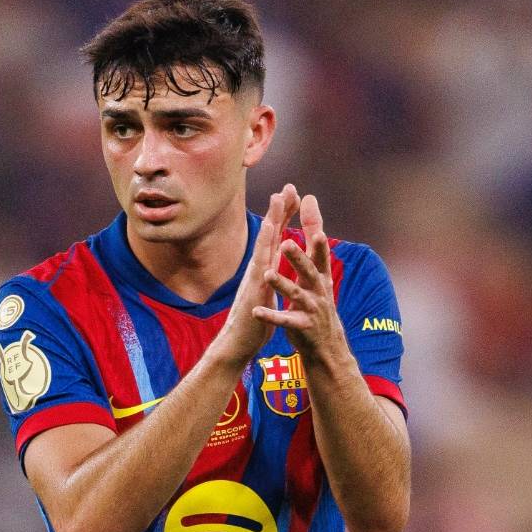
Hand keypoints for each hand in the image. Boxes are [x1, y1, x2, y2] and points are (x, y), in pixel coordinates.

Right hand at [216, 184, 299, 364]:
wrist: (238, 343)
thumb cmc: (253, 319)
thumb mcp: (264, 291)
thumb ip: (268, 276)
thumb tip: (271, 263)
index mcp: (263, 269)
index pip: (276, 237)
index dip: (284, 216)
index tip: (292, 195)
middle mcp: (257, 269)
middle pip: (269, 235)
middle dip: (278, 211)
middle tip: (286, 188)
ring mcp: (255, 280)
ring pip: (264, 247)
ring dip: (271, 225)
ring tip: (277, 204)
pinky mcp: (255, 294)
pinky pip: (261, 270)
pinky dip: (265, 254)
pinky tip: (271, 242)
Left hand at [252, 195, 346, 359]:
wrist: (326, 345)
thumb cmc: (318, 301)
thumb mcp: (318, 272)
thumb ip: (313, 240)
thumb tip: (310, 203)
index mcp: (320, 276)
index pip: (320, 253)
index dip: (318, 239)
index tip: (316, 225)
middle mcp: (318, 290)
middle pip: (309, 271)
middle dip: (298, 257)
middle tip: (286, 243)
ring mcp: (311, 309)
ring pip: (296, 294)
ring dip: (282, 285)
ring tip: (268, 276)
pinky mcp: (301, 327)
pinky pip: (284, 321)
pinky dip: (270, 316)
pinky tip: (257, 312)